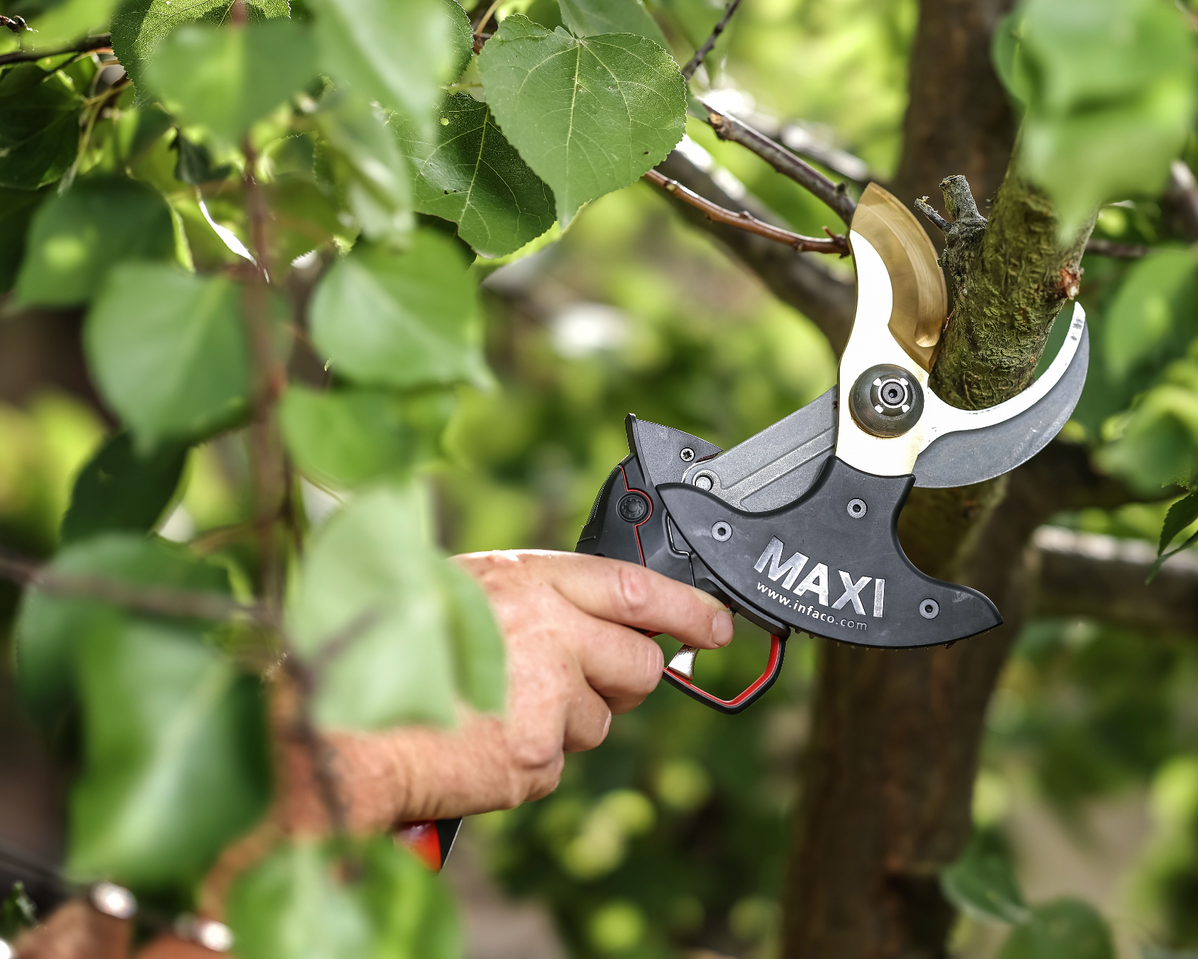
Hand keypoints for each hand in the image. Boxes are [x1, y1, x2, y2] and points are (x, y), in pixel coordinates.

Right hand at [325, 550, 732, 827]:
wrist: (335, 728)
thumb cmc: (385, 652)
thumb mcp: (466, 595)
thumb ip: (535, 601)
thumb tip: (606, 625)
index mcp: (528, 579)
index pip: (634, 588)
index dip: (686, 608)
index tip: (716, 624)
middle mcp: (548, 630)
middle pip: (640, 663)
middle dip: (621, 680)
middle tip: (569, 684)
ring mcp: (546, 695)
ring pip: (600, 720)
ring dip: (563, 724)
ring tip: (493, 710)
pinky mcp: (536, 755)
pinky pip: (560, 763)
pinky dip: (527, 762)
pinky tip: (479, 742)